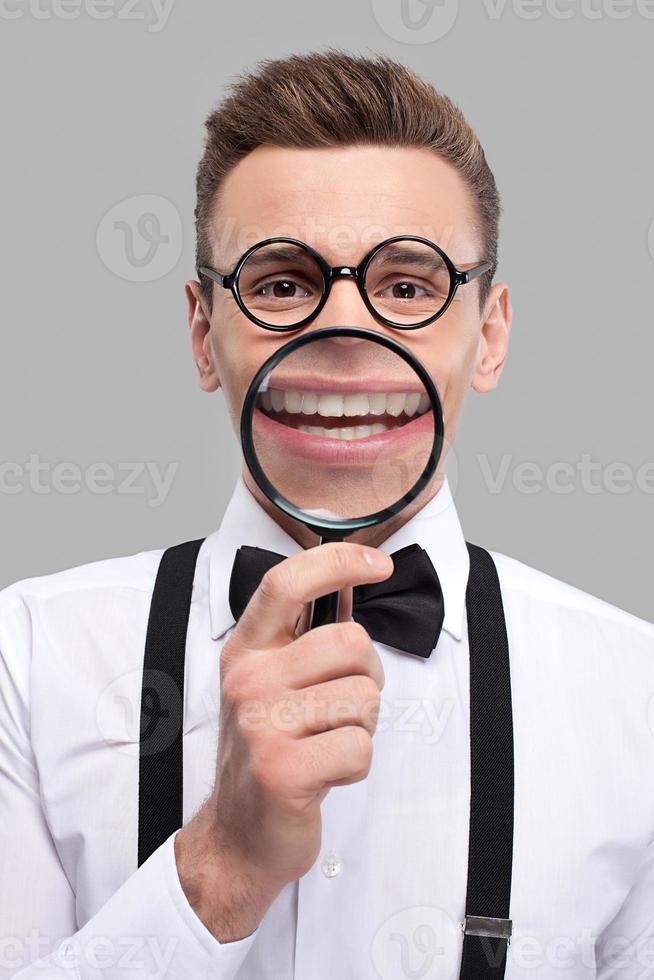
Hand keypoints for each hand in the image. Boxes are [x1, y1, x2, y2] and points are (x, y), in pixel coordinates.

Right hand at [175, 541, 392, 939]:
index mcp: (247, 650)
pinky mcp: (281, 769)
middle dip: (368, 676)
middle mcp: (248, 680)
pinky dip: (357, 765)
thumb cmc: (268, 751)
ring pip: (363, 697)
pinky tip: (326, 773)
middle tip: (343, 708)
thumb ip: (308, 637)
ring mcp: (261, 724)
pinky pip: (360, 747)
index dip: (337, 562)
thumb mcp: (274, 684)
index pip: (286, 583)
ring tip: (328, 742)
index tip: (377, 563)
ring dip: (362, 726)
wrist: (239, 834)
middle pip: (349, 643)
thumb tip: (351, 585)